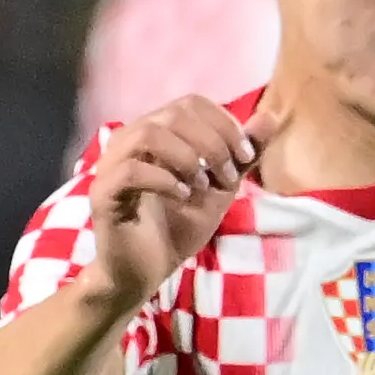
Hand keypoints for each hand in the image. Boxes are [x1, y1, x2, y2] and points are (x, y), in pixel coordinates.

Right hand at [84, 98, 255, 305]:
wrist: (146, 271)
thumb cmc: (178, 226)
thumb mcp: (221, 188)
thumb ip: (243, 155)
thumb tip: (271, 116)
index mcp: (158, 132)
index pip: (192, 103)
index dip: (225, 123)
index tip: (246, 155)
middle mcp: (130, 139)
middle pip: (174, 113)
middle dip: (212, 143)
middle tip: (228, 176)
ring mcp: (112, 163)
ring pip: (149, 134)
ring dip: (187, 157)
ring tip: (203, 186)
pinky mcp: (103, 192)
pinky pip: (130, 170)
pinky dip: (164, 180)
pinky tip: (182, 197)